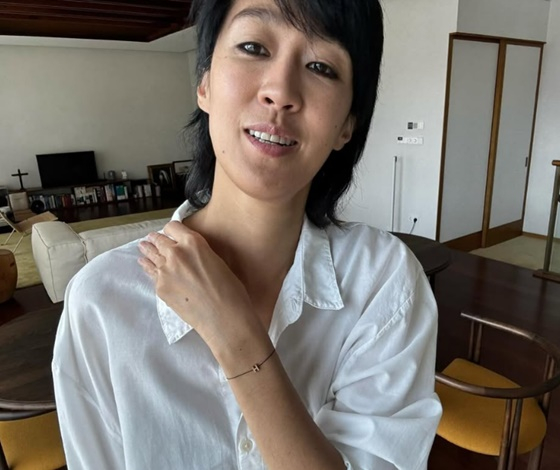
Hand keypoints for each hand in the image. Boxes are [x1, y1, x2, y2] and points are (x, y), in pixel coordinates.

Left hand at [138, 221, 261, 350]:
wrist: (223, 317)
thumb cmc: (230, 290)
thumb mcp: (217, 261)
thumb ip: (199, 253)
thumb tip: (190, 254)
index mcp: (193, 242)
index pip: (173, 227)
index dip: (172, 230)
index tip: (172, 233)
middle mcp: (175, 253)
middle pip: (158, 240)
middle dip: (157, 239)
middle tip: (153, 239)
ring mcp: (165, 271)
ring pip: (150, 255)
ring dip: (147, 250)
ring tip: (143, 247)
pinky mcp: (160, 288)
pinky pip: (151, 273)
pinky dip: (149, 268)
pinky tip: (146, 266)